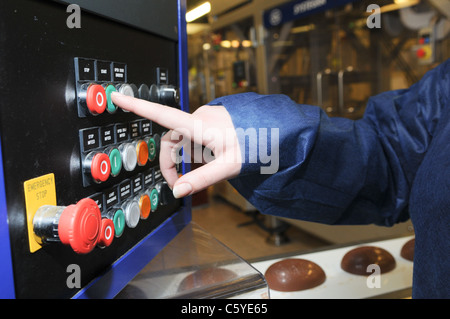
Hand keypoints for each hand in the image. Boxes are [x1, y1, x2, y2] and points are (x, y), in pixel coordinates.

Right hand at [111, 92, 241, 197]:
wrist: (275, 131)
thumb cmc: (254, 144)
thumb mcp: (228, 166)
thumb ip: (201, 179)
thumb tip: (178, 191)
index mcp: (198, 125)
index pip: (161, 114)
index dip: (136, 106)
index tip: (116, 95)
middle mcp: (198, 117)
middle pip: (171, 141)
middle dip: (170, 164)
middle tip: (178, 185)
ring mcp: (205, 118)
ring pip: (183, 141)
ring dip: (184, 159)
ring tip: (200, 175)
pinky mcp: (211, 121)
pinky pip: (194, 137)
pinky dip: (194, 152)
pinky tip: (209, 161)